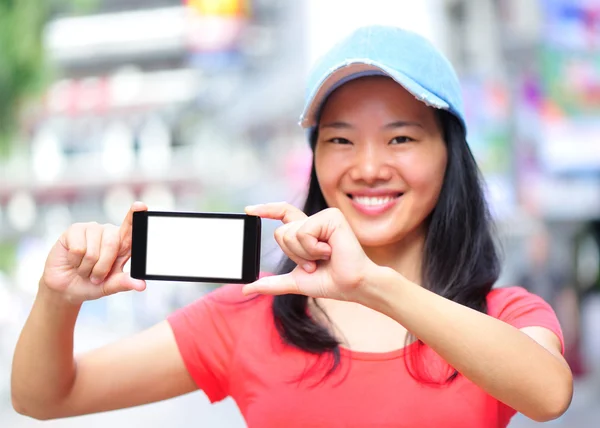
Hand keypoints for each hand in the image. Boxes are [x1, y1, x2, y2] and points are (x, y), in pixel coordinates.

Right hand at [41, 202, 147, 303]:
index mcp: (122, 244)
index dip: (135, 215)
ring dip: (87, 267)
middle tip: (95, 276)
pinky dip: (75, 261)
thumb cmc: (91, 284)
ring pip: (93, 250)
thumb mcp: (109, 287)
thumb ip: (124, 283)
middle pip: (112, 244)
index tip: (141, 205)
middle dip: (102, 267)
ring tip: (83, 268)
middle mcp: (109, 233)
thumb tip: (141, 285)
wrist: (65, 288)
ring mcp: (92, 229)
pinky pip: (78, 249)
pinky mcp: (74, 230)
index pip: (132, 228)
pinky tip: (73, 261)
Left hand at [242, 202, 375, 301]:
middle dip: (294, 255)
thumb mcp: (295, 282)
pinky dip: (313, 249)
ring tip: (325, 257)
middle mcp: (314, 221)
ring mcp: (323, 217)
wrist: (352, 286)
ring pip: (290, 233)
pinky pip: (304, 232)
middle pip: (281, 232)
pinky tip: (330, 251)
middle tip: (315, 262)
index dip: (265, 210)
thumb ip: (271, 283)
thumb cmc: (330, 282)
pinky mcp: (331, 217)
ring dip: (305, 254)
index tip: (248, 210)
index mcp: (307, 232)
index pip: (282, 213)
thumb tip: (246, 289)